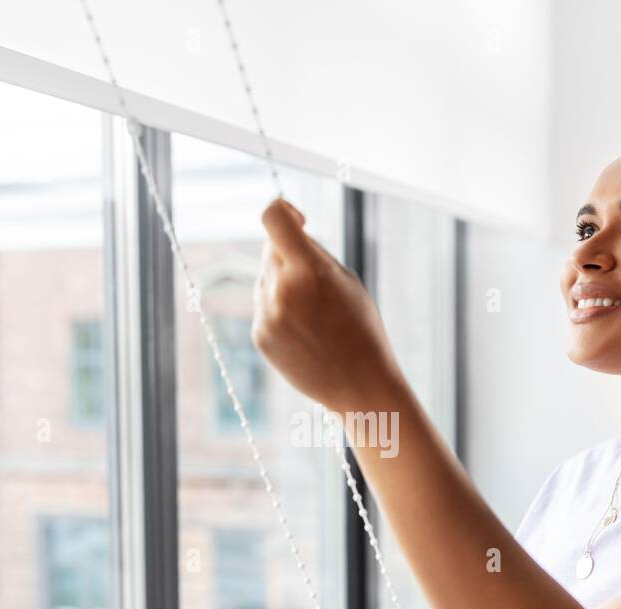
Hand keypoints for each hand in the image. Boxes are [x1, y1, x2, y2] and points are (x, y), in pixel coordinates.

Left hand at [253, 198, 405, 414]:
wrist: (360, 384)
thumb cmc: (361, 327)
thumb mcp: (346, 280)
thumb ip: (312, 254)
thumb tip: (282, 235)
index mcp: (309, 270)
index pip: (273, 217)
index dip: (284, 210)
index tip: (299, 221)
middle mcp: (281, 290)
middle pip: (270, 249)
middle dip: (289, 255)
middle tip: (318, 282)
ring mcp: (266, 315)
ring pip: (264, 278)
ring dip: (283, 284)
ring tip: (315, 314)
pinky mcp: (260, 335)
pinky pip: (264, 306)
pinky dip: (280, 310)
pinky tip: (305, 332)